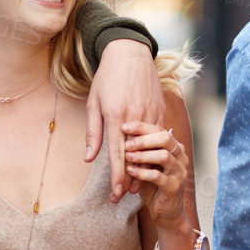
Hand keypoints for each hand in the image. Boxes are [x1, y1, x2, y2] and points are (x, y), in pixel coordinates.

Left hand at [87, 41, 164, 201]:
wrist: (130, 53)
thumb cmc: (107, 78)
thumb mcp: (94, 104)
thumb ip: (93, 133)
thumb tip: (89, 158)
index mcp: (117, 118)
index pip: (118, 156)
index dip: (117, 178)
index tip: (115, 195)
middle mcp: (136, 118)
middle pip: (135, 156)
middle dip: (130, 179)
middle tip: (123, 196)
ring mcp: (151, 114)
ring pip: (149, 148)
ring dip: (143, 167)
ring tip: (135, 183)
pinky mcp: (160, 109)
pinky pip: (158, 135)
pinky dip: (153, 150)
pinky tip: (148, 160)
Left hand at [124, 121, 188, 231]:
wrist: (167, 213)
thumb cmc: (152, 186)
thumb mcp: (145, 164)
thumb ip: (139, 150)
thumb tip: (121, 132)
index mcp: (174, 147)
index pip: (160, 130)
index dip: (142, 127)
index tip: (124, 126)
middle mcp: (180, 157)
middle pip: (165, 138)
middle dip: (143, 139)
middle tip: (126, 143)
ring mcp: (179, 172)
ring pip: (163, 156)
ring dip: (142, 155)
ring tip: (127, 157)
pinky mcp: (174, 187)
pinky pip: (158, 176)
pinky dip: (142, 173)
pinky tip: (130, 172)